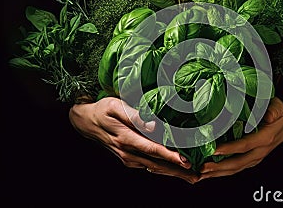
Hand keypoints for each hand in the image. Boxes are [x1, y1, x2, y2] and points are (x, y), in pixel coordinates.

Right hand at [69, 97, 199, 183]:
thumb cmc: (103, 110)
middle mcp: (128, 152)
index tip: (186, 161)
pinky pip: (148, 165)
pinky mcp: (128, 159)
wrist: (86, 121)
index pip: (153, 149)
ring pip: (154, 167)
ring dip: (172, 173)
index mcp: (126, 139)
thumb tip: (153, 125)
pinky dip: (162, 168)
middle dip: (178, 171)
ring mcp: (128, 158)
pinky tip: (174, 170)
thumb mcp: (116, 106)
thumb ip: (134, 116)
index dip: (170, 156)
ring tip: (191, 176)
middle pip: (157, 163)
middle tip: (197, 175)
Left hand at [199, 97, 282, 179]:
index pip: (245, 146)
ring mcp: (257, 157)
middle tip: (202, 168)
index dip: (229, 149)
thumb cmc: (280, 112)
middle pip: (238, 163)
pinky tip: (211, 173)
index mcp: (265, 138)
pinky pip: (237, 168)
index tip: (214, 150)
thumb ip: (273, 110)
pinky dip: (223, 172)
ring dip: (218, 173)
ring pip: (236, 168)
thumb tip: (269, 115)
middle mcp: (261, 151)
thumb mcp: (279, 107)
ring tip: (202, 174)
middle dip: (219, 167)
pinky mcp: (253, 159)